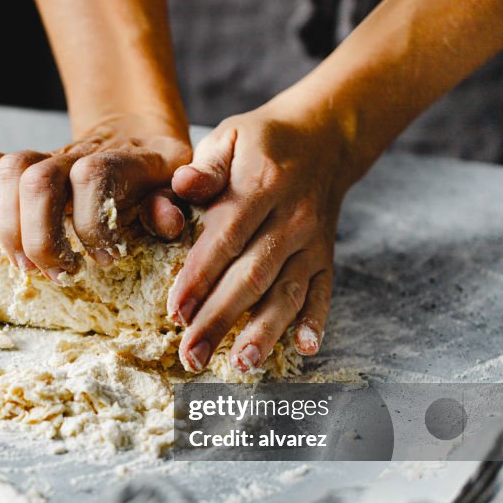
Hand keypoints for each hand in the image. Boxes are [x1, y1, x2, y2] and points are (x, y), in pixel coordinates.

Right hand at [0, 113, 191, 281]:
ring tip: (30, 265)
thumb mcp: (175, 189)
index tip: (106, 258)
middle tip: (60, 273)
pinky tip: (3, 235)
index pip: (91, 178)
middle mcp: (75, 155)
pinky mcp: (21, 169)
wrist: (133, 134)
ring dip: (10, 229)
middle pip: (37, 180)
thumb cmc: (154, 175)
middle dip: (40, 238)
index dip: (93, 225)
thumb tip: (167, 222)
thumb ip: (170, 205)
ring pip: (7, 173)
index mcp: (120, 161)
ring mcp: (44, 158)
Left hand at [168, 99, 356, 372]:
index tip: (175, 312)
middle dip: (220, 319)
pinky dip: (315, 321)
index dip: (200, 277)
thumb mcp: (229, 137)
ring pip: (287, 292)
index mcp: (261, 185)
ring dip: (264, 331)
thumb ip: (204, 166)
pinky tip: (303, 348)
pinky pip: (324, 293)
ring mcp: (313, 241)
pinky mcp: (326, 258)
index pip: (225, 237)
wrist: (324, 138)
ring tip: (240, 364)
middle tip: (191, 355)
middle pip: (252, 275)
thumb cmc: (261, 142)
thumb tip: (184, 185)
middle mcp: (292, 218)